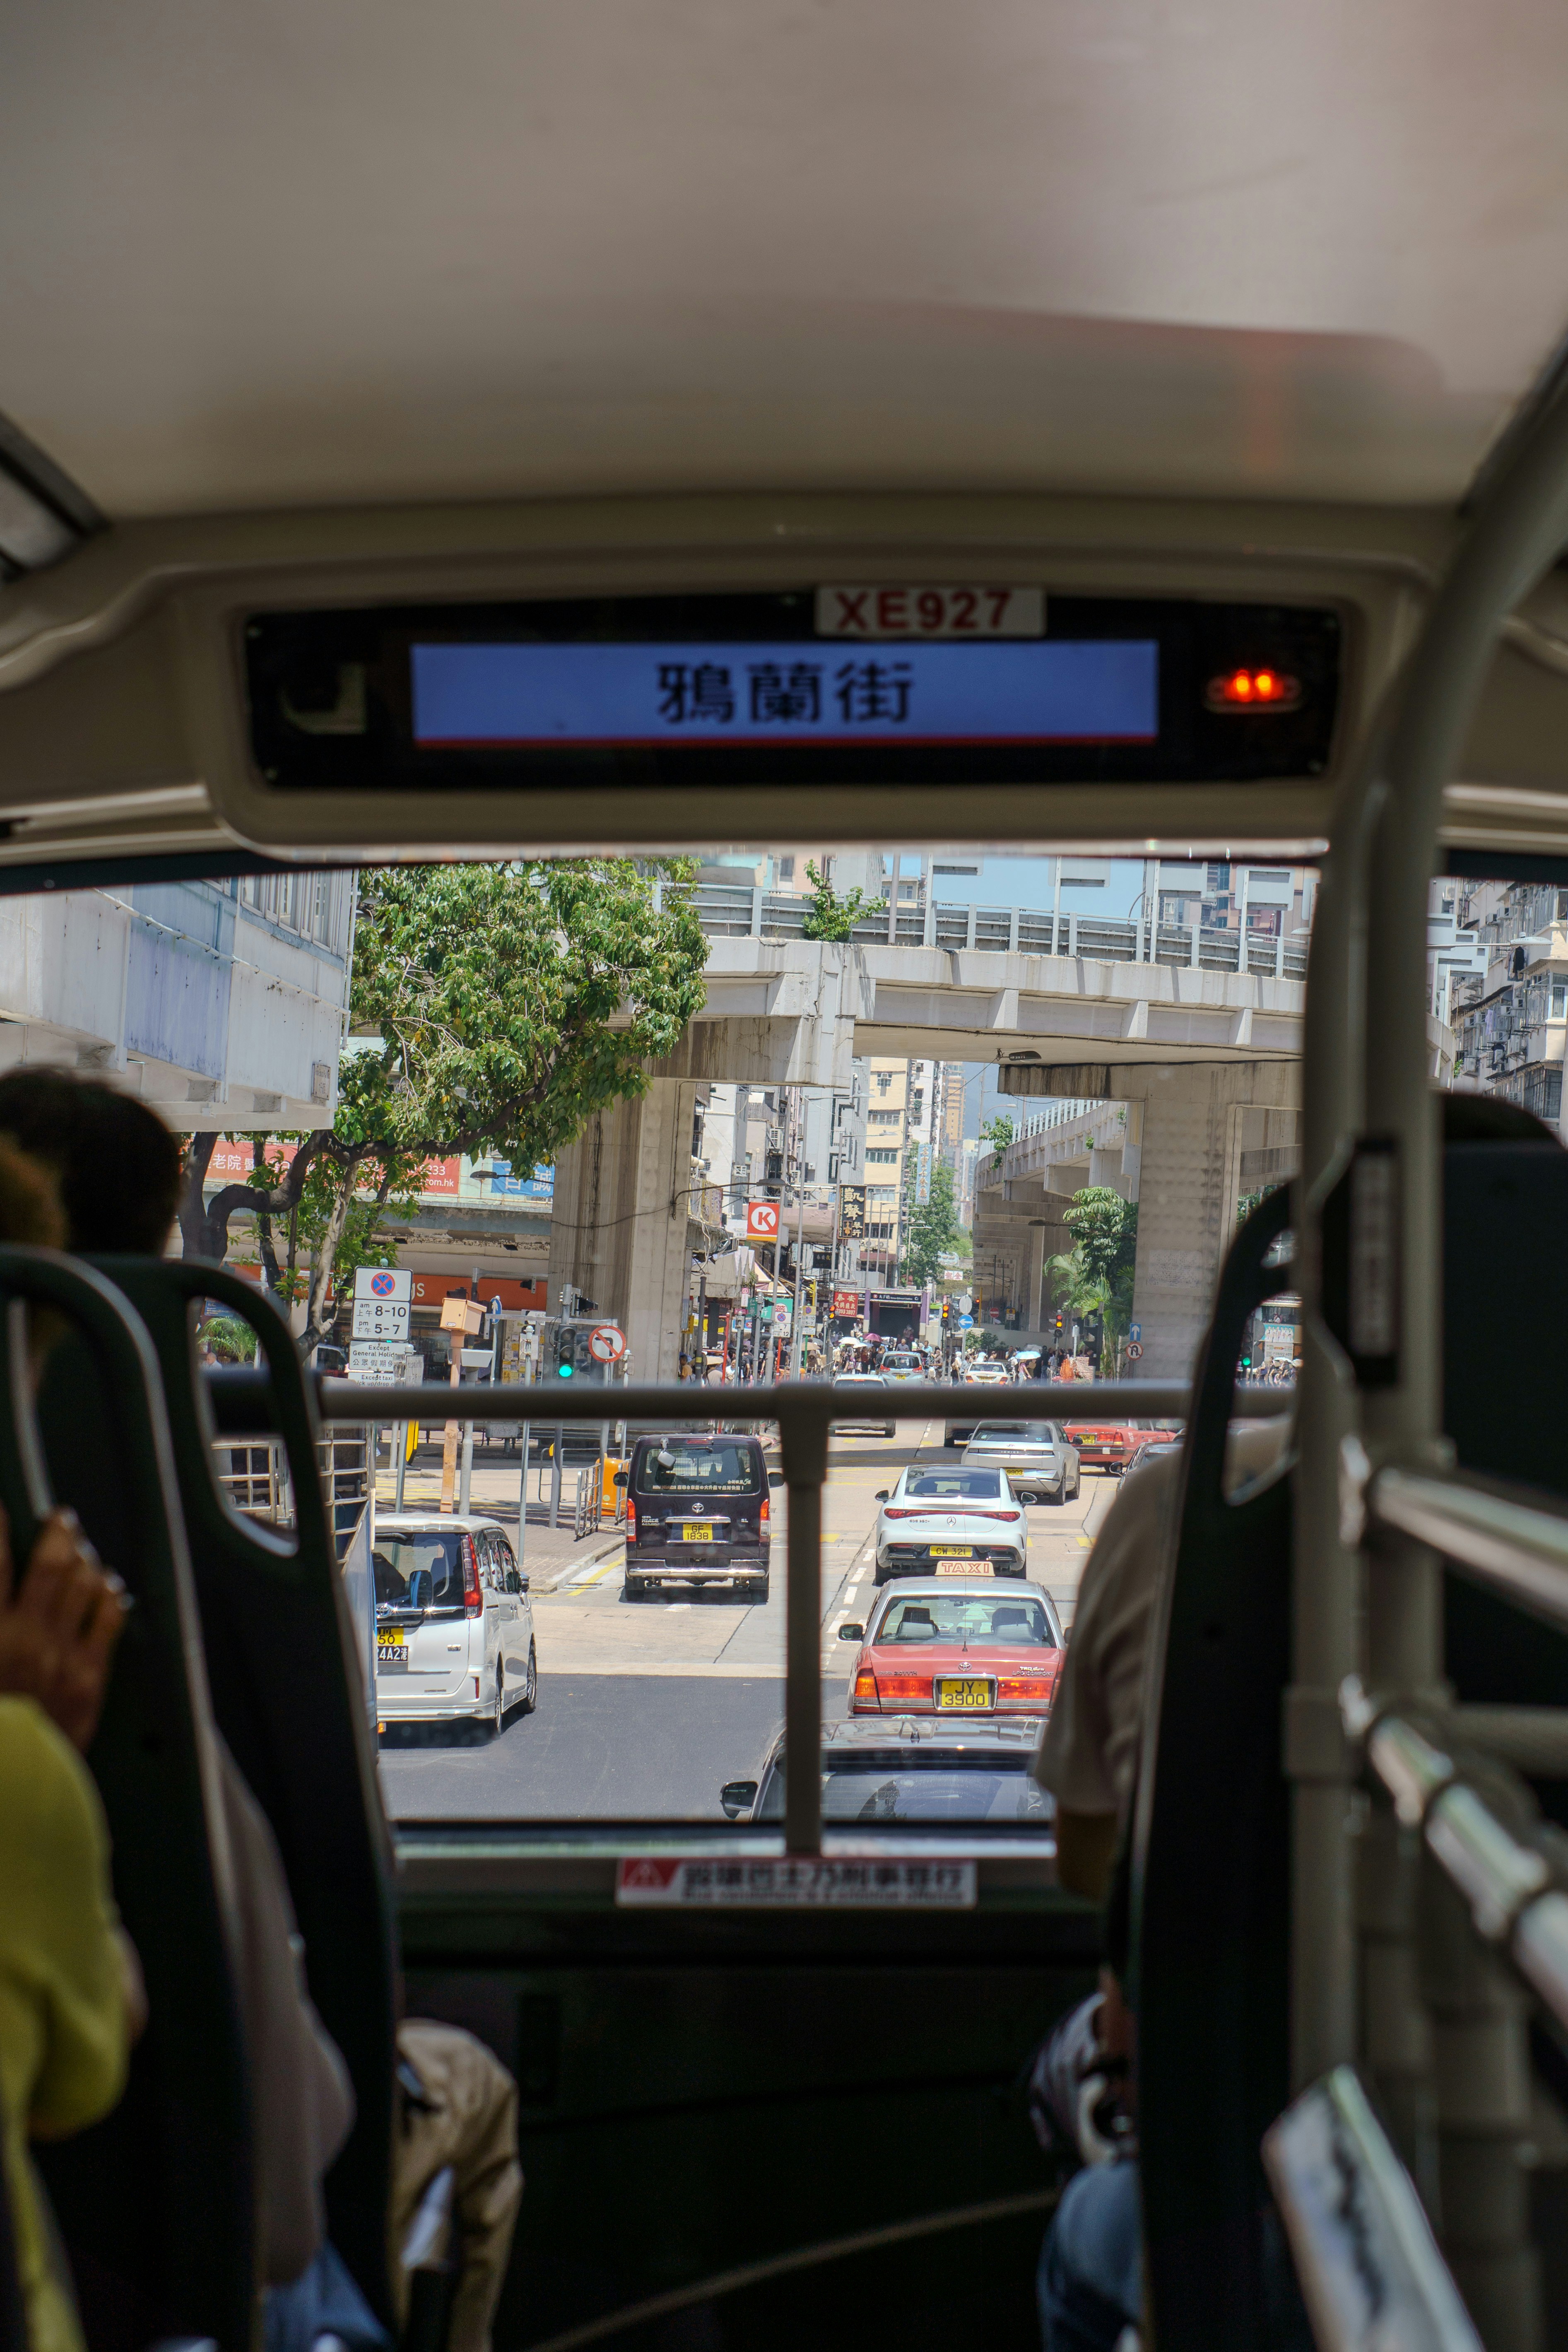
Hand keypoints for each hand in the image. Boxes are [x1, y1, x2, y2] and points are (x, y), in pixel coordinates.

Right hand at [0, 1503, 126, 1752]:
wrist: (6, 1784)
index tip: (1, 1509)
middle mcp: (26, 1634)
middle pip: (48, 1563)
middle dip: (56, 1533)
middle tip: (62, 1517)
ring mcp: (61, 1654)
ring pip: (82, 1586)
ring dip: (84, 1560)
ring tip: (83, 1547)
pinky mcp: (88, 1678)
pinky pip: (107, 1622)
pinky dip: (108, 1596)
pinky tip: (108, 1585)